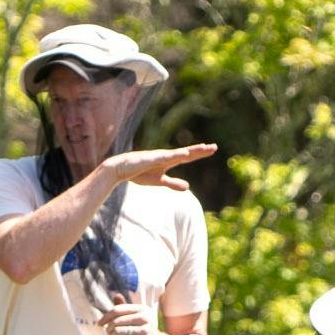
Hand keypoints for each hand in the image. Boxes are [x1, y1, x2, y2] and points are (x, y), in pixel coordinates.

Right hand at [92, 142, 215, 189]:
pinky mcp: (152, 159)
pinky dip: (176, 155)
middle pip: (187, 153)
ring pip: (179, 153)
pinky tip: (185, 154)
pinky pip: (166, 157)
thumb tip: (188, 187)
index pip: (188, 157)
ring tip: (204, 148)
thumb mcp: (159, 181)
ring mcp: (159, 157)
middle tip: (215, 147)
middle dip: (201, 150)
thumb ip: (173, 183)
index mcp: (169, 161)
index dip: (200, 153)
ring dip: (191, 151)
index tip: (212, 149)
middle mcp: (166, 156)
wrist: (120, 169)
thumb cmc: (139, 173)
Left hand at [101, 301, 156, 334]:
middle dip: (109, 328)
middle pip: (117, 321)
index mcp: (141, 309)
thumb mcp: (136, 316)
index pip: (118, 309)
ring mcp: (146, 330)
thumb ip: (125, 307)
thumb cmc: (144, 330)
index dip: (106, 316)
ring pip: (119, 331)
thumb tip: (116, 295)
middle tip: (108, 333)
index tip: (99, 323)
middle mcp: (145, 317)